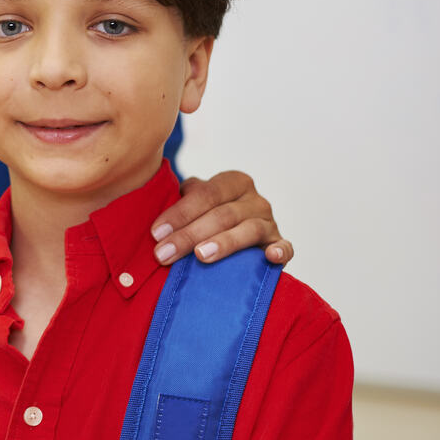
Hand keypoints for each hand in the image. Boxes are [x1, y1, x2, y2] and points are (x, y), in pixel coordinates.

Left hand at [151, 170, 293, 265]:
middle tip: (164, 254)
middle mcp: (254, 200)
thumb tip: (157, 210)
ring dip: (224, 243)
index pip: (205, 194)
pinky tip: (269, 257)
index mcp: (233, 183)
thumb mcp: (196, 204)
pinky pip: (284, 247)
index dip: (179, 213)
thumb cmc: (208, 218)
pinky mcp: (279, 245)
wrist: (240, 239)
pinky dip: (280, 251)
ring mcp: (269, 222)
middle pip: (221, 214)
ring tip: (201, 256)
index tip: (155, 233)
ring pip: (247, 230)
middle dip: (189, 235)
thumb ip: (182, 200)